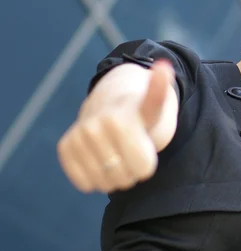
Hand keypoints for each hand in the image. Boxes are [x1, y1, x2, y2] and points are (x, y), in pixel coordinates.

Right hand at [57, 60, 173, 192]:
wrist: (111, 103)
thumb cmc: (139, 113)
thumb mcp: (156, 107)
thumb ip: (160, 94)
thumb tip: (165, 66)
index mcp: (120, 119)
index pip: (143, 168)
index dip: (148, 163)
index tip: (145, 145)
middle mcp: (94, 126)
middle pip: (124, 178)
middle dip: (133, 171)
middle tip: (132, 151)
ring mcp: (78, 136)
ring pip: (104, 183)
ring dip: (115, 177)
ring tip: (118, 154)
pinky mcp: (65, 147)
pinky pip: (85, 183)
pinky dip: (96, 178)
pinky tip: (101, 159)